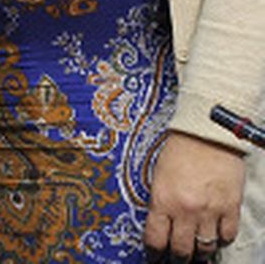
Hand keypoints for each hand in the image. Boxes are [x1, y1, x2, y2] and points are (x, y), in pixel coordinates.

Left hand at [145, 131, 244, 261]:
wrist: (207, 134)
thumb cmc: (178, 153)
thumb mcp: (158, 179)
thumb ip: (160, 204)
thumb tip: (161, 227)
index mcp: (162, 202)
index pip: (155, 240)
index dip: (154, 253)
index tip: (155, 256)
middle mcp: (185, 210)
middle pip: (181, 250)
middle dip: (178, 258)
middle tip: (178, 258)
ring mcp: (210, 210)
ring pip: (205, 247)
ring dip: (200, 252)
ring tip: (197, 251)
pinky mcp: (231, 206)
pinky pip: (227, 235)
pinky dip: (222, 239)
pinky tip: (216, 235)